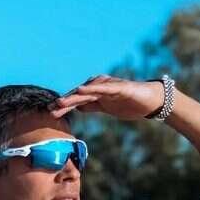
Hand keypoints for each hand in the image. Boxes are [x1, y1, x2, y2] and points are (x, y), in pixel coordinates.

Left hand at [48, 75, 164, 120]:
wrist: (149, 100)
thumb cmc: (129, 103)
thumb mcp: (107, 107)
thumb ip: (93, 106)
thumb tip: (79, 108)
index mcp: (95, 93)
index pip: (76, 101)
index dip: (64, 106)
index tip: (50, 112)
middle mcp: (99, 87)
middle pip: (78, 96)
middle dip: (64, 103)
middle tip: (50, 109)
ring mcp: (107, 86)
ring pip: (87, 92)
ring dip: (73, 97)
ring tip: (60, 102)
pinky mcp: (117, 87)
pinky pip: (102, 89)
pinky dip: (91, 89)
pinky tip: (81, 90)